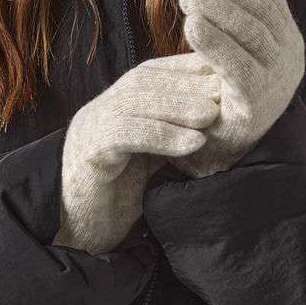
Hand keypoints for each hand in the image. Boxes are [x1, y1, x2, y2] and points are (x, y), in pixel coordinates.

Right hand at [52, 52, 221, 254]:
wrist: (78, 236)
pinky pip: (123, 134)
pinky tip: (194, 143)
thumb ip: (175, 135)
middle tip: (227, 89)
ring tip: (213, 114)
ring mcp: (90, 127)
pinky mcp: (88, 154)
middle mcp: (100, 109)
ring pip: (133, 102)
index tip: (227, 72)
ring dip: (178, 106)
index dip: (189, 68)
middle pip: (144, 80)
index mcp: (116, 105)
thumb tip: (219, 116)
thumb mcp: (152, 159)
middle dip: (188, 82)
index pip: (154, 72)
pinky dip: (161, 135)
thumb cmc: (120, 197)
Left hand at [172, 0, 304, 176]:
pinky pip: (238, 68)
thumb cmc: (221, 89)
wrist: (226, 150)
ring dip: (218, 6)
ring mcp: (278, 81)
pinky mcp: (258, 104)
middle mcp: (290, 55)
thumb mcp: (232, 46)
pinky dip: (215, 43)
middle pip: (258, 8)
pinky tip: (189, 25)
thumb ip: (226, 11)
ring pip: (252, 33)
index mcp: (286, 36)